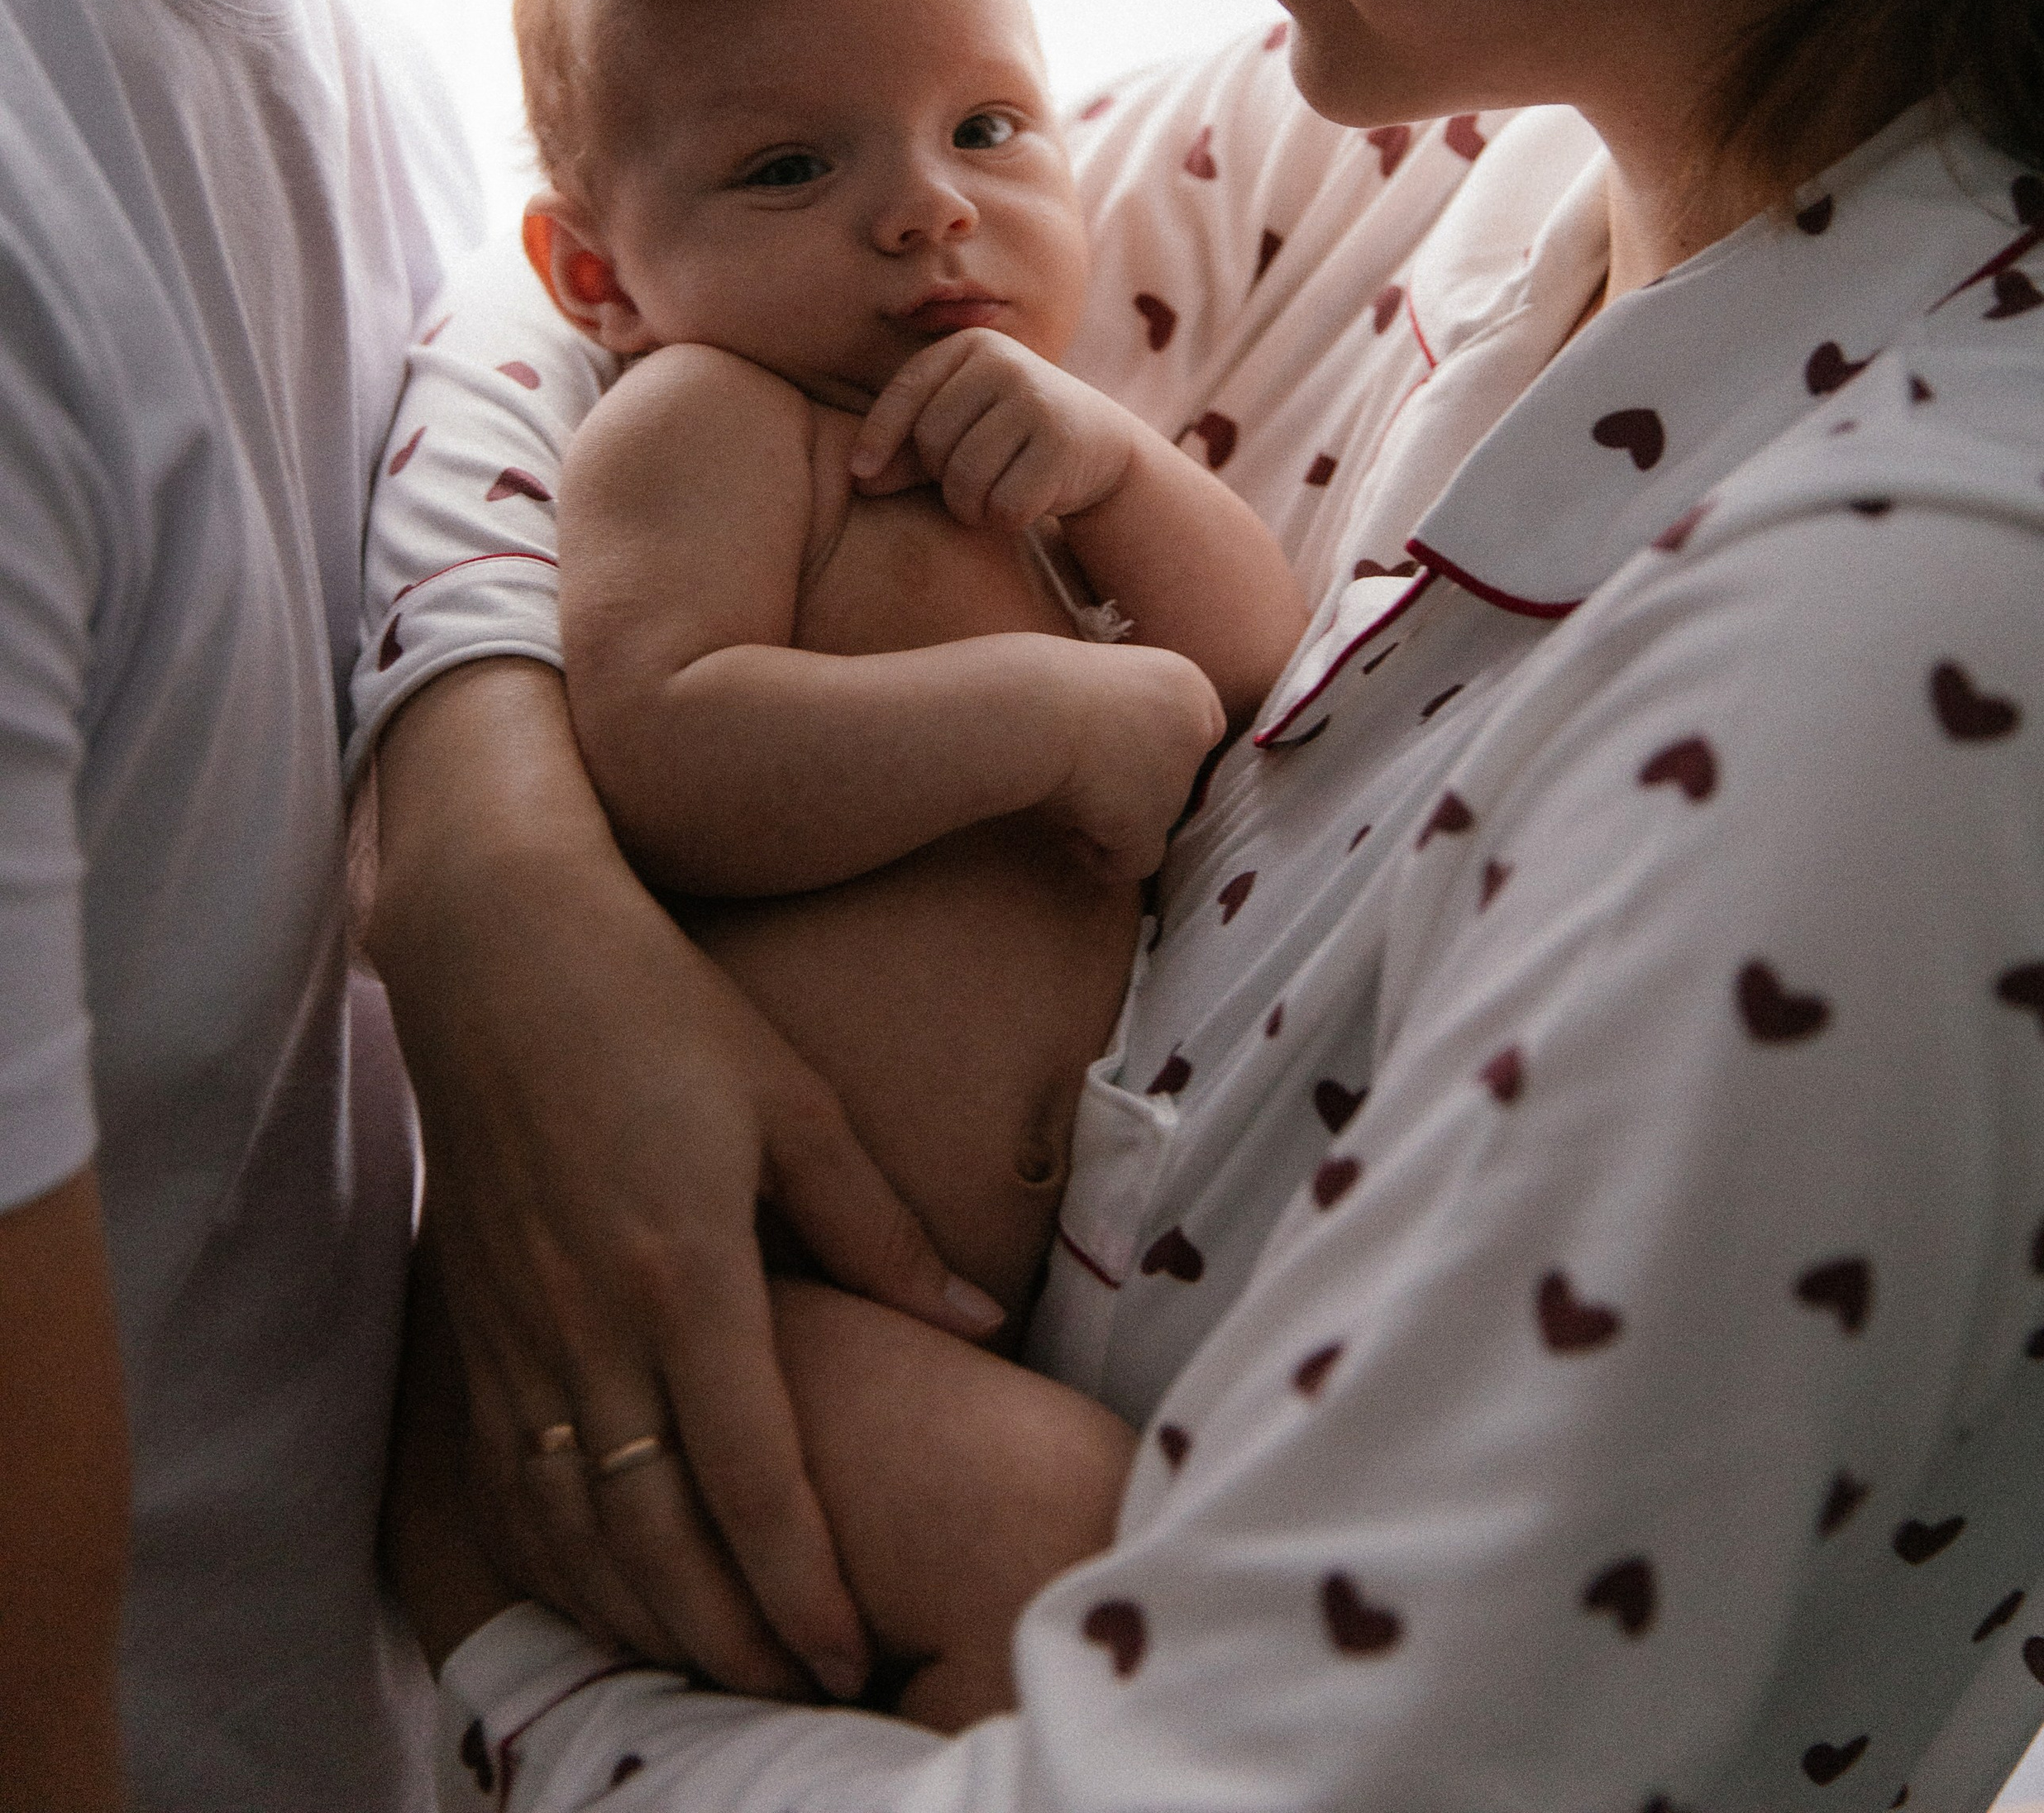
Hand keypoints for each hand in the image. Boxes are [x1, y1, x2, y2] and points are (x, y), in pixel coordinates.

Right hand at [370, 664, 1005, 1701]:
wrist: (496, 945)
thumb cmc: (659, 1006)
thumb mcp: (795, 1099)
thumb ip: (881, 1227)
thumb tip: (979, 1322)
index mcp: (685, 1271)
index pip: (751, 1475)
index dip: (801, 1583)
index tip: (847, 1653)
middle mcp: (591, 1323)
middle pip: (657, 1536)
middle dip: (728, 1635)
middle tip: (794, 1690)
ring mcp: (517, 1331)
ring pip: (573, 1529)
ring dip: (641, 1617)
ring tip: (712, 1666)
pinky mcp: (471, 1324)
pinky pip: (504, 1483)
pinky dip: (551, 1559)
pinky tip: (596, 1591)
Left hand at [850, 334, 1138, 531]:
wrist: (1102, 446)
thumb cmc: (1012, 438)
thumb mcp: (961, 429)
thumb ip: (908, 449)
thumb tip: (859, 479)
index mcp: (973, 347)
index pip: (908, 388)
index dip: (878, 435)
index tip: (860, 475)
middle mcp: (1005, 364)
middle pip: (932, 440)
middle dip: (939, 478)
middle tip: (968, 482)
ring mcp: (1037, 400)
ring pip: (965, 477)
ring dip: (970, 506)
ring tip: (990, 497)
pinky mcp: (1062, 444)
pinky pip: (1004, 503)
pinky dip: (1003, 518)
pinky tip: (1023, 504)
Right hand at [1028, 641, 1225, 880]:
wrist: (1029, 705)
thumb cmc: (1045, 690)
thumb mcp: (1103, 691)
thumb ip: (1131, 719)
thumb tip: (1129, 769)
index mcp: (1186, 684)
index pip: (1199, 729)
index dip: (1160, 748)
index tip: (1119, 751)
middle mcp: (1195, 729)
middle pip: (1174, 778)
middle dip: (1132, 786)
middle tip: (1083, 772)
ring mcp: (1178, 779)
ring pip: (1151, 818)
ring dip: (1110, 814)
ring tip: (1065, 788)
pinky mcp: (1151, 823)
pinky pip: (1134, 862)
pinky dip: (1101, 856)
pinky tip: (1069, 832)